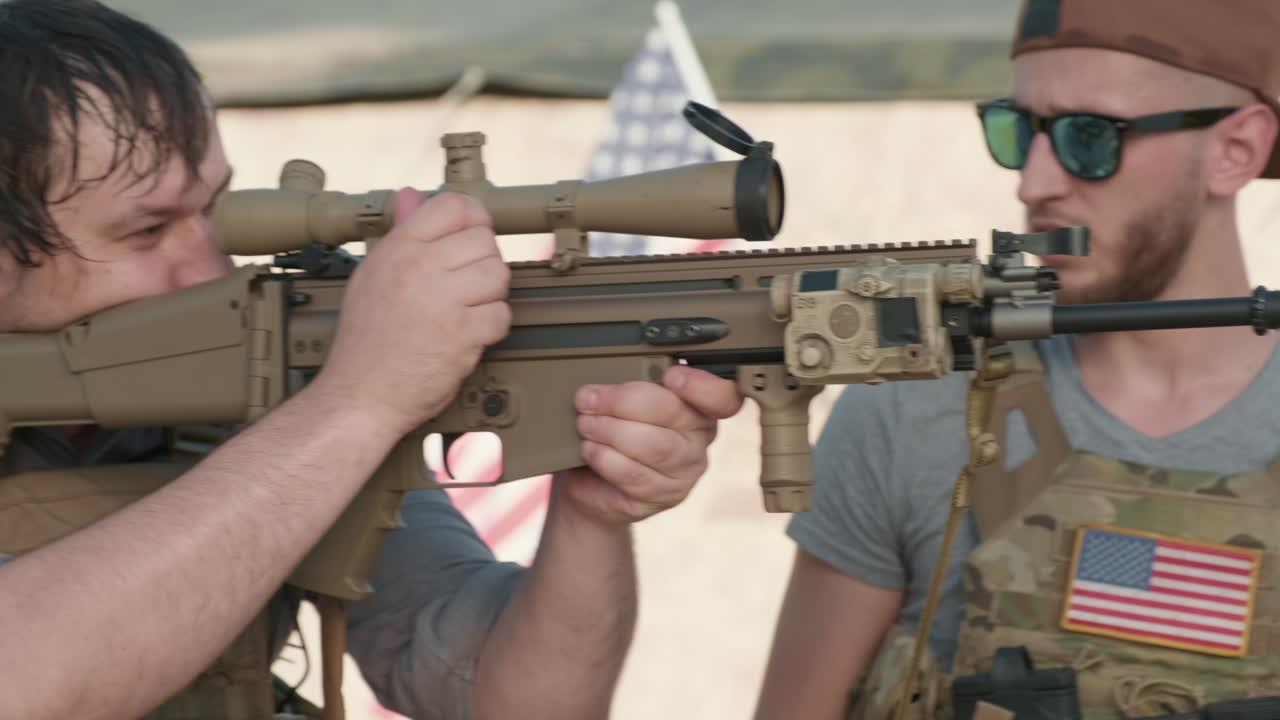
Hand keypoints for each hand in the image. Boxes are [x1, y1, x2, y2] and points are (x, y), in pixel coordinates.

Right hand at [314, 189, 510, 433]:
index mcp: (398, 249)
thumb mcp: (373, 274)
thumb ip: (401, 233)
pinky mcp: (462, 335)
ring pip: (498, 274)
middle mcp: (420, 269)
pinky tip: (468, 334)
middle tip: (466, 285)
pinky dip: (491, 328)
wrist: (360, 394)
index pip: (453, 205)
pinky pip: (501, 315)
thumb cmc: (366, 340)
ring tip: (466, 310)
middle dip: (483, 262)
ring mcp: (442, 301)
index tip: (472, 236)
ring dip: (490, 295)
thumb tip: (411, 195)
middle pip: (484, 239)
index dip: (472, 218)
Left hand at [561, 365, 743, 524]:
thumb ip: (632, 386)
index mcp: (698, 404)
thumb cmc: (613, 432)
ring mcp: (686, 471)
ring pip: (655, 446)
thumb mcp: (624, 401)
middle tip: (588, 399)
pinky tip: (590, 449)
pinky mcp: (666, 496)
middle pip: (672, 413)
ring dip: (611, 431)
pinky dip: (605, 458)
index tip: (670, 376)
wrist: (594, 482)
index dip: (702, 385)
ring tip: (585, 425)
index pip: (722, 397)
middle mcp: (700, 438)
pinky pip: (636, 474)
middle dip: (622, 402)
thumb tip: (607, 378)